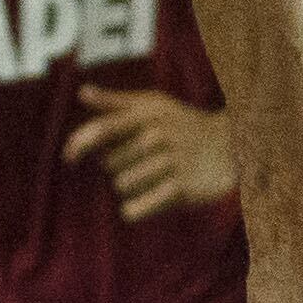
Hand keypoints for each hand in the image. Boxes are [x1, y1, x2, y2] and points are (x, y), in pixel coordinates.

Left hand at [62, 84, 237, 220]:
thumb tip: (83, 92)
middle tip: (148, 161)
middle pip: (109, 165)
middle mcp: (158, 137)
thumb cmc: (183, 124)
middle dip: (120, 167)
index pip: (102, 130)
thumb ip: (115, 102)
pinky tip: (147, 201)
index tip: (69, 158)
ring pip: (122, 186)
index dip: (78, 144)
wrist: (233, 147)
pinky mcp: (180, 190)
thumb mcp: (154, 106)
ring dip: (132, 187)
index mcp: (147, 115)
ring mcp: (170, 163)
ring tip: (157, 177)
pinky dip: (134, 210)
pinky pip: (134, 209)